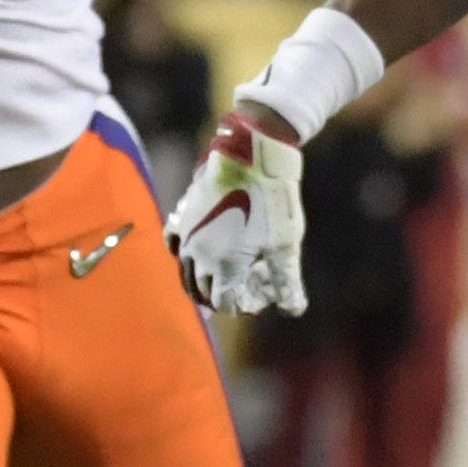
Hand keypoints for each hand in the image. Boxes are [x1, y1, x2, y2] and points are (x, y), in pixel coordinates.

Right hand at [167, 112, 306, 315]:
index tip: (260, 296)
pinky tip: (197, 253)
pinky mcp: (184, 214)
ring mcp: (187, 234)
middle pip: (202, 290)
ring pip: (185, 271)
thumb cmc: (272, 200)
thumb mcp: (286, 244)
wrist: (251, 155)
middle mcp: (198, 255)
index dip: (242, 304)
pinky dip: (183, 255)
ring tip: (219, 281)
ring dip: (201, 281)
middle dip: (222, 295)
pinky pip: (174, 243)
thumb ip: (287, 282)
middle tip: (244, 289)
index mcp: (222, 266)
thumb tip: (293, 311)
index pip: (223, 302)